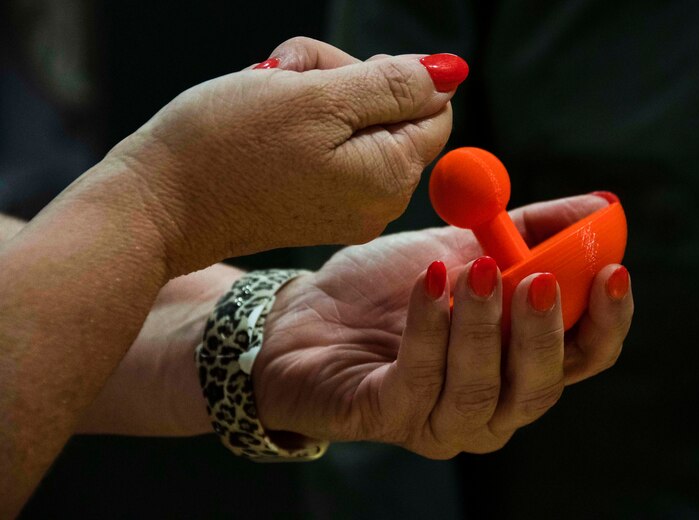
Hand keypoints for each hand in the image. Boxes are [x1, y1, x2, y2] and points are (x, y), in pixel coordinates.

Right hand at [99, 38, 460, 274]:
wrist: (158, 204)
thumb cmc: (229, 145)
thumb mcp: (318, 97)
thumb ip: (395, 85)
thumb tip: (452, 73)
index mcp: (391, 177)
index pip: (434, 109)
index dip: (389, 76)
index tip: (335, 76)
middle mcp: (378, 203)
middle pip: (392, 114)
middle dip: (345, 81)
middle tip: (290, 78)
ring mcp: (346, 209)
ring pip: (356, 124)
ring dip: (316, 95)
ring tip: (267, 96)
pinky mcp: (315, 207)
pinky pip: (329, 148)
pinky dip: (302, 122)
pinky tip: (264, 120)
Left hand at [255, 194, 633, 457]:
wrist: (308, 314)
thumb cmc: (389, 289)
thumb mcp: (464, 247)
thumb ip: (529, 231)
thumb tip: (601, 206)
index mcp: (518, 364)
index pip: (583, 358)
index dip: (605, 321)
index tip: (613, 270)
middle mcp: (491, 405)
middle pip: (540, 386)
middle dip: (541, 330)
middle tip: (536, 276)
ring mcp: (440, 421)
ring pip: (482, 388)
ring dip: (481, 325)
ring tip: (472, 268)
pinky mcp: (389, 417)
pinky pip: (420, 378)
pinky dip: (430, 327)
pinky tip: (429, 281)